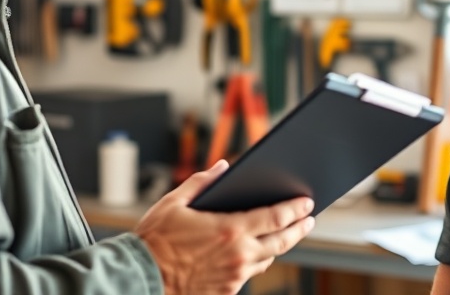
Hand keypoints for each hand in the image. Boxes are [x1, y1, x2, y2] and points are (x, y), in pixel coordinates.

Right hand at [134, 160, 314, 294]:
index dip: (295, 209)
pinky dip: (254, 261)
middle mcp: (238, 255)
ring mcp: (234, 276)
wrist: (141, 278)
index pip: (275, 217)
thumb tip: (223, 167)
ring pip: (268, 259)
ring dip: (279, 246)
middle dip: (299, 228)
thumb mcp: (174, 203)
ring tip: (284, 234)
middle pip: (282, 241)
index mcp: (229, 229)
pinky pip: (248, 274)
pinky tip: (253, 252)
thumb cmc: (154, 240)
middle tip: (309, 219)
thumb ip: (202, 182)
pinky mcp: (226, 292)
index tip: (307, 202)